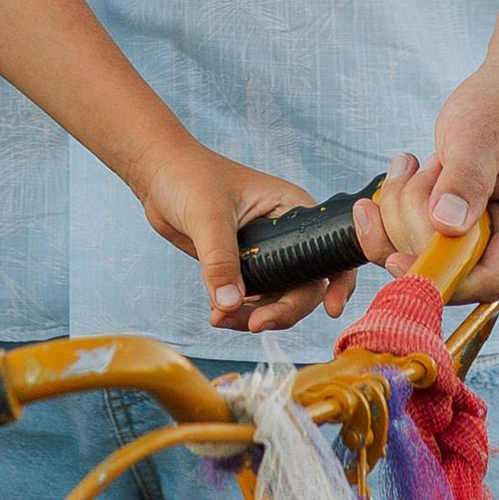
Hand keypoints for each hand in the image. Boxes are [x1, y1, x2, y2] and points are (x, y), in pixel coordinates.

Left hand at [134, 147, 360, 336]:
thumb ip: (220, 260)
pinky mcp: (241, 266)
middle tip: (257, 324)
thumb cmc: (189, 176)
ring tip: (221, 319)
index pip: (329, 249)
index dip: (339, 281)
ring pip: (276, 299)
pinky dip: (237, 313)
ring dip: (254, 316)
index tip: (332, 310)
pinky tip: (216, 314)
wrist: (158, 175)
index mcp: (293, 209)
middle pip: (304, 285)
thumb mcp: (208, 216)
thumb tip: (230, 305)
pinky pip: (250, 300)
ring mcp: (264, 253)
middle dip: (283, 310)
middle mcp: (285, 234)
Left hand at [373, 65, 498, 295]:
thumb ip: (465, 178)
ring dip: (403, 210)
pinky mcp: (466, 230)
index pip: (487, 279)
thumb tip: (446, 225)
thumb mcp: (480, 133)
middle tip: (406, 172)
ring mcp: (491, 238)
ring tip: (412, 163)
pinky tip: (405, 172)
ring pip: (429, 254)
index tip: (393, 258)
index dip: (439, 278)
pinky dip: (402, 208)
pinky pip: (422, 238)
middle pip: (451, 270)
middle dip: (411, 229)